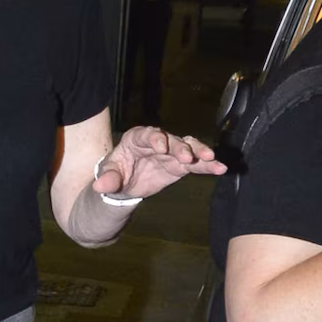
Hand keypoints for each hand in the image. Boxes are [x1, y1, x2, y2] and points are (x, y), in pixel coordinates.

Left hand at [93, 126, 225, 199]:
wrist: (125, 182)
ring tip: (211, 158)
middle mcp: (158, 141)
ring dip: (199, 152)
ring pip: (188, 147)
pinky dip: (208, 165)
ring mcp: (172, 152)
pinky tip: (220, 168)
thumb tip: (100, 186)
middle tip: (187, 156)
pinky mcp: (181, 164)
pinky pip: (197, 163)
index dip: (154, 138)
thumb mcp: (108, 175)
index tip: (160, 146)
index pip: (147, 135)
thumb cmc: (115, 172)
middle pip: (172, 140)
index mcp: (137, 138)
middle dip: (180, 147)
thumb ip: (107, 179)